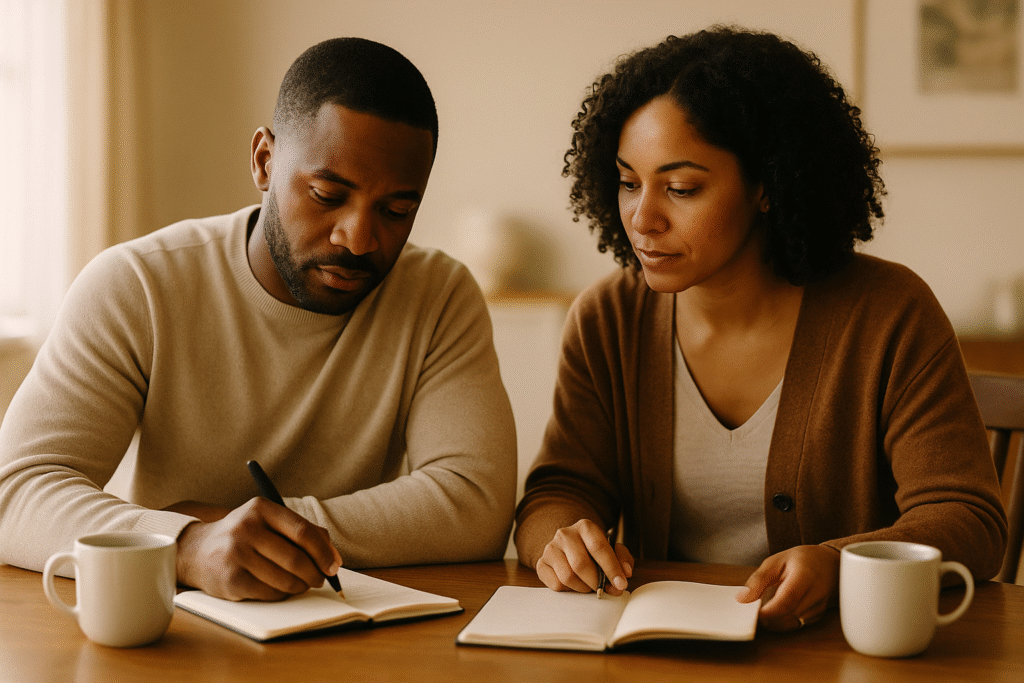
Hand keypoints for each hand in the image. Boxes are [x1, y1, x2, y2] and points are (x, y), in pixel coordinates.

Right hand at [175, 497, 342, 601]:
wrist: (197, 550)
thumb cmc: (245, 536)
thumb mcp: (269, 522)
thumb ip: (304, 532)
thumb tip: (334, 558)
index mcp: (261, 508)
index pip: (303, 531)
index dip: (323, 552)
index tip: (334, 566)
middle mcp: (246, 528)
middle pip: (296, 558)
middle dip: (315, 573)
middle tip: (320, 579)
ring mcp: (235, 554)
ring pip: (285, 579)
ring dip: (300, 586)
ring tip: (301, 583)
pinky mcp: (230, 580)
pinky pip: (270, 593)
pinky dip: (282, 594)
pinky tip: (280, 588)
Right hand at [535, 519, 632, 595]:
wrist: (570, 548)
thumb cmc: (594, 551)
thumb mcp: (612, 549)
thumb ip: (622, 558)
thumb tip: (626, 573)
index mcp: (585, 527)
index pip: (599, 547)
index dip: (611, 568)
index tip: (621, 585)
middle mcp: (565, 534)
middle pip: (581, 564)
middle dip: (596, 582)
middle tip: (604, 590)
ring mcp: (550, 548)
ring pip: (567, 577)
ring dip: (583, 588)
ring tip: (589, 587)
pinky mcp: (541, 564)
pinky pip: (556, 584)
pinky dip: (569, 590)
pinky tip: (575, 585)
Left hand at [735, 544, 839, 630]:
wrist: (829, 564)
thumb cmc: (801, 560)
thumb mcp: (775, 561)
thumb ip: (758, 579)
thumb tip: (742, 599)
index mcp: (804, 576)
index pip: (787, 600)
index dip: (768, 611)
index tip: (753, 612)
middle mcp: (815, 594)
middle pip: (789, 616)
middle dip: (768, 619)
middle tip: (754, 612)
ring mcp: (819, 607)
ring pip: (792, 624)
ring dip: (775, 622)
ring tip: (764, 610)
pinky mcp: (818, 617)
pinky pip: (797, 625)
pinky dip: (784, 623)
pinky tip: (776, 613)